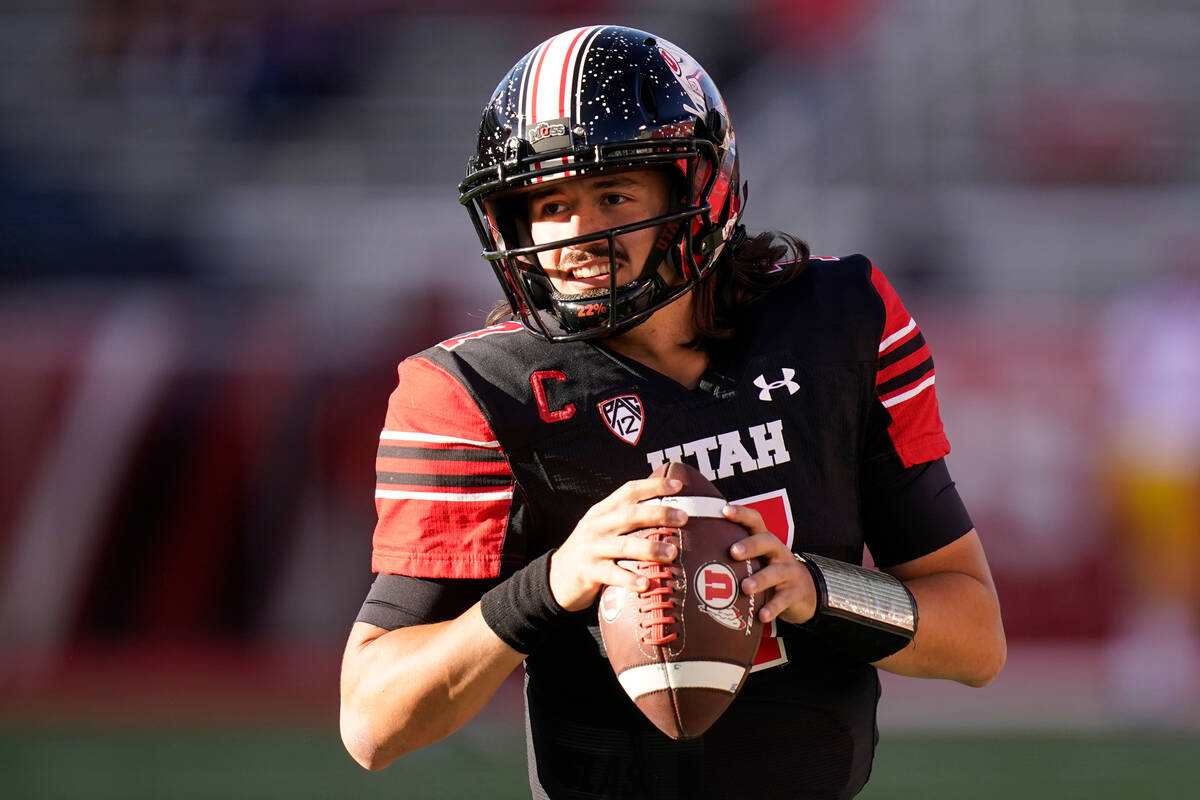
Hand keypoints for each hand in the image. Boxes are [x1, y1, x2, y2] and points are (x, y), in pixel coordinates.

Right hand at [549, 476, 684, 611]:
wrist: (554, 577)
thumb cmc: (590, 552)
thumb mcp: (602, 529)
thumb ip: (626, 521)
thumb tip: (668, 517)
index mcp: (602, 511)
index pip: (629, 491)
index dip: (654, 486)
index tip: (679, 485)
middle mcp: (597, 526)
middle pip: (630, 515)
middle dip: (658, 514)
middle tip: (684, 518)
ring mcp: (591, 548)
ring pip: (624, 545)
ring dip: (650, 548)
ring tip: (672, 553)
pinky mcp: (587, 571)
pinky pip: (612, 574)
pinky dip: (630, 579)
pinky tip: (646, 584)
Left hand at [724, 504, 816, 624]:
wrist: (805, 592)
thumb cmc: (768, 571)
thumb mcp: (757, 559)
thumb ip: (734, 553)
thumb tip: (692, 550)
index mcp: (765, 541)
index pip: (755, 521)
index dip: (742, 514)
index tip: (724, 511)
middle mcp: (779, 552)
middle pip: (768, 541)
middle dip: (750, 545)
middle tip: (733, 552)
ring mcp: (789, 572)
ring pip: (776, 572)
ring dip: (760, 579)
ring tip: (745, 588)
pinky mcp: (796, 593)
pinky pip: (785, 599)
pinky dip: (773, 607)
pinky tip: (762, 615)